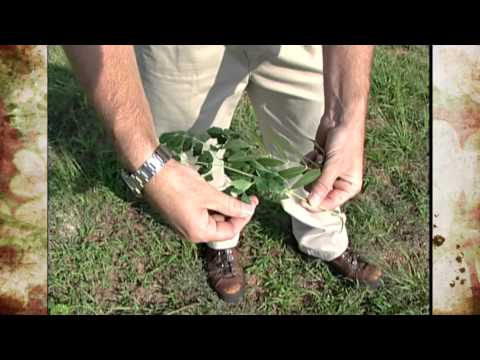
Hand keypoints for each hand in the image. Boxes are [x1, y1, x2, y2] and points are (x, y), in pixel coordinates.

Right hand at [143, 160, 258, 243]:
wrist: (151, 172)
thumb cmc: (180, 184)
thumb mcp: (210, 195)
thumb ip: (231, 205)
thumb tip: (248, 211)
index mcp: (199, 232)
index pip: (230, 231)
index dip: (244, 218)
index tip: (252, 202)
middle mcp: (192, 233)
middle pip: (221, 227)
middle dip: (234, 212)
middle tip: (245, 196)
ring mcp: (184, 224)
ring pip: (211, 219)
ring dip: (223, 207)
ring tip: (231, 192)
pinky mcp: (180, 214)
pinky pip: (201, 213)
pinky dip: (211, 205)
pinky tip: (216, 193)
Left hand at [306, 117, 364, 210]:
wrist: (340, 119)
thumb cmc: (345, 142)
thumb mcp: (334, 166)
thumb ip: (322, 185)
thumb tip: (312, 203)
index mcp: (349, 187)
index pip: (329, 204)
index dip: (316, 203)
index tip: (301, 202)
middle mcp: (339, 182)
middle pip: (318, 194)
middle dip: (313, 182)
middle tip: (317, 168)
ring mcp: (328, 172)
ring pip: (310, 182)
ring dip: (310, 170)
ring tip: (319, 157)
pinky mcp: (319, 163)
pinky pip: (307, 169)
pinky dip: (309, 161)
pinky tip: (316, 152)